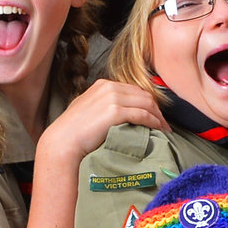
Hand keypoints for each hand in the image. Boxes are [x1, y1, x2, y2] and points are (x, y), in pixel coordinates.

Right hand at [38, 78, 165, 171]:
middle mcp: (109, 87)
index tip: (156, 115)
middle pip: (144, 95)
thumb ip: (103, 105)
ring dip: (158, 117)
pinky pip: (143, 115)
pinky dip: (154, 122)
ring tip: (164, 129)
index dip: (148, 103)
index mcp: (103, 85)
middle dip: (157, 110)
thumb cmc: (74, 131)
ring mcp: (112, 98)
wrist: (63, 142)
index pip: (135, 90)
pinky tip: (158, 130)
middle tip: (165, 124)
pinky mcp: (115, 111)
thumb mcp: (88, 109)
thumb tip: (121, 112)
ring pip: (146, 104)